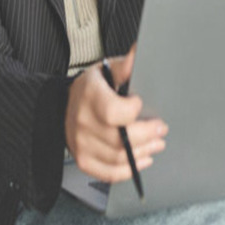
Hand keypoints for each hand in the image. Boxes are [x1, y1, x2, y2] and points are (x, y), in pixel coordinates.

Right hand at [65, 45, 167, 182]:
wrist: (63, 106)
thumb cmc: (90, 88)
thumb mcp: (105, 70)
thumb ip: (125, 65)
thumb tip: (140, 51)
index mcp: (90, 97)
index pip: (113, 111)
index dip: (132, 110)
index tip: (140, 103)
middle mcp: (83, 122)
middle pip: (120, 139)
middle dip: (147, 135)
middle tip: (161, 129)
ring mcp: (82, 144)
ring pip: (118, 158)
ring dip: (144, 152)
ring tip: (157, 144)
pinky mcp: (84, 160)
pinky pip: (109, 172)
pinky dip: (130, 169)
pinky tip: (142, 160)